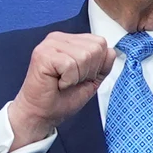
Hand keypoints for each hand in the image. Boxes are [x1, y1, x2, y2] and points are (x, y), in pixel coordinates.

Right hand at [6, 32, 113, 148]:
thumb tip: (111, 52)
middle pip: (95, 49)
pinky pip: (70, 65)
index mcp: (70, 41)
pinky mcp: (43, 54)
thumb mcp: (91, 80)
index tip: (80, 77)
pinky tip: (57, 83)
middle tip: (70, 81)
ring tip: (63, 82)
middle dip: (88, 71)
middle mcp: (59, 38)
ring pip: (84, 56)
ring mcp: (49, 44)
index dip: (96, 66)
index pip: (100, 43)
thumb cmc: (61, 98)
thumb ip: (103, 64)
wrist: (41, 114)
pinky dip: (68, 80)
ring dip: (77, 77)